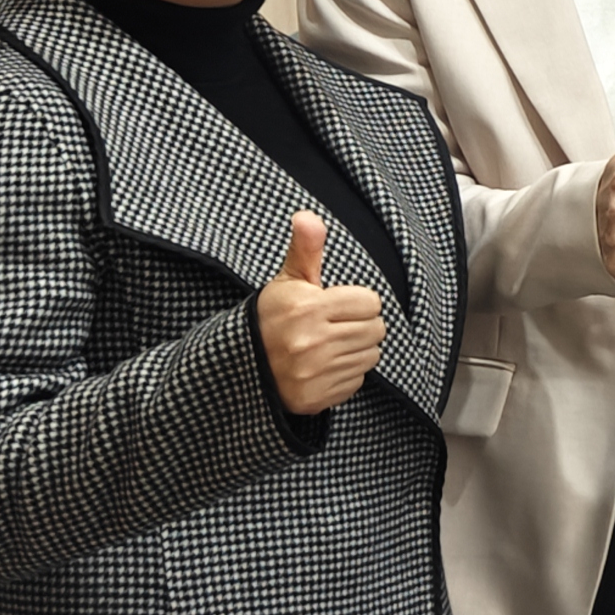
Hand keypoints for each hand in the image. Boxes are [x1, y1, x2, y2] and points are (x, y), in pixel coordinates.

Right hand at [256, 211, 384, 417]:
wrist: (238, 366)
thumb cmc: (271, 318)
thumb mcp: (287, 281)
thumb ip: (305, 248)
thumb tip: (307, 216)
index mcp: (307, 308)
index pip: (371, 302)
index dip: (357, 302)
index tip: (337, 305)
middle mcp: (310, 342)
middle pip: (376, 329)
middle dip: (360, 325)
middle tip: (334, 326)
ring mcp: (312, 373)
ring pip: (371, 355)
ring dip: (356, 350)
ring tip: (328, 346)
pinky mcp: (315, 398)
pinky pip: (357, 381)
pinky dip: (346, 374)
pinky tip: (323, 367)